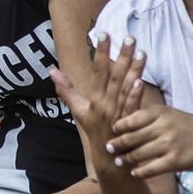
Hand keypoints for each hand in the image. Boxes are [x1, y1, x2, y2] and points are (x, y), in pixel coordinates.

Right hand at [50, 34, 145, 172]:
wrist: (108, 160)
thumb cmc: (95, 132)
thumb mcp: (78, 110)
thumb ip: (66, 89)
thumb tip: (52, 71)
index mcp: (93, 98)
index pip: (97, 70)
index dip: (100, 52)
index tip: (103, 33)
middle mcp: (103, 104)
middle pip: (112, 75)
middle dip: (120, 55)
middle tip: (128, 36)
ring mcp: (116, 114)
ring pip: (125, 88)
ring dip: (133, 70)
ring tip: (141, 52)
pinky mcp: (128, 124)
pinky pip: (131, 107)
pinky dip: (134, 95)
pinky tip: (140, 81)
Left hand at [105, 105, 192, 177]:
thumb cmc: (191, 127)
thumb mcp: (171, 114)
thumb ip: (149, 117)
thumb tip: (122, 121)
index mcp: (160, 113)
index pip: (130, 120)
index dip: (117, 128)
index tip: (111, 132)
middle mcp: (163, 127)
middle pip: (130, 138)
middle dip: (116, 145)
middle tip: (108, 148)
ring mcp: (169, 144)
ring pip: (137, 155)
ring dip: (125, 160)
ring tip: (119, 162)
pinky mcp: (175, 161)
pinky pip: (150, 169)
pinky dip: (139, 172)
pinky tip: (135, 173)